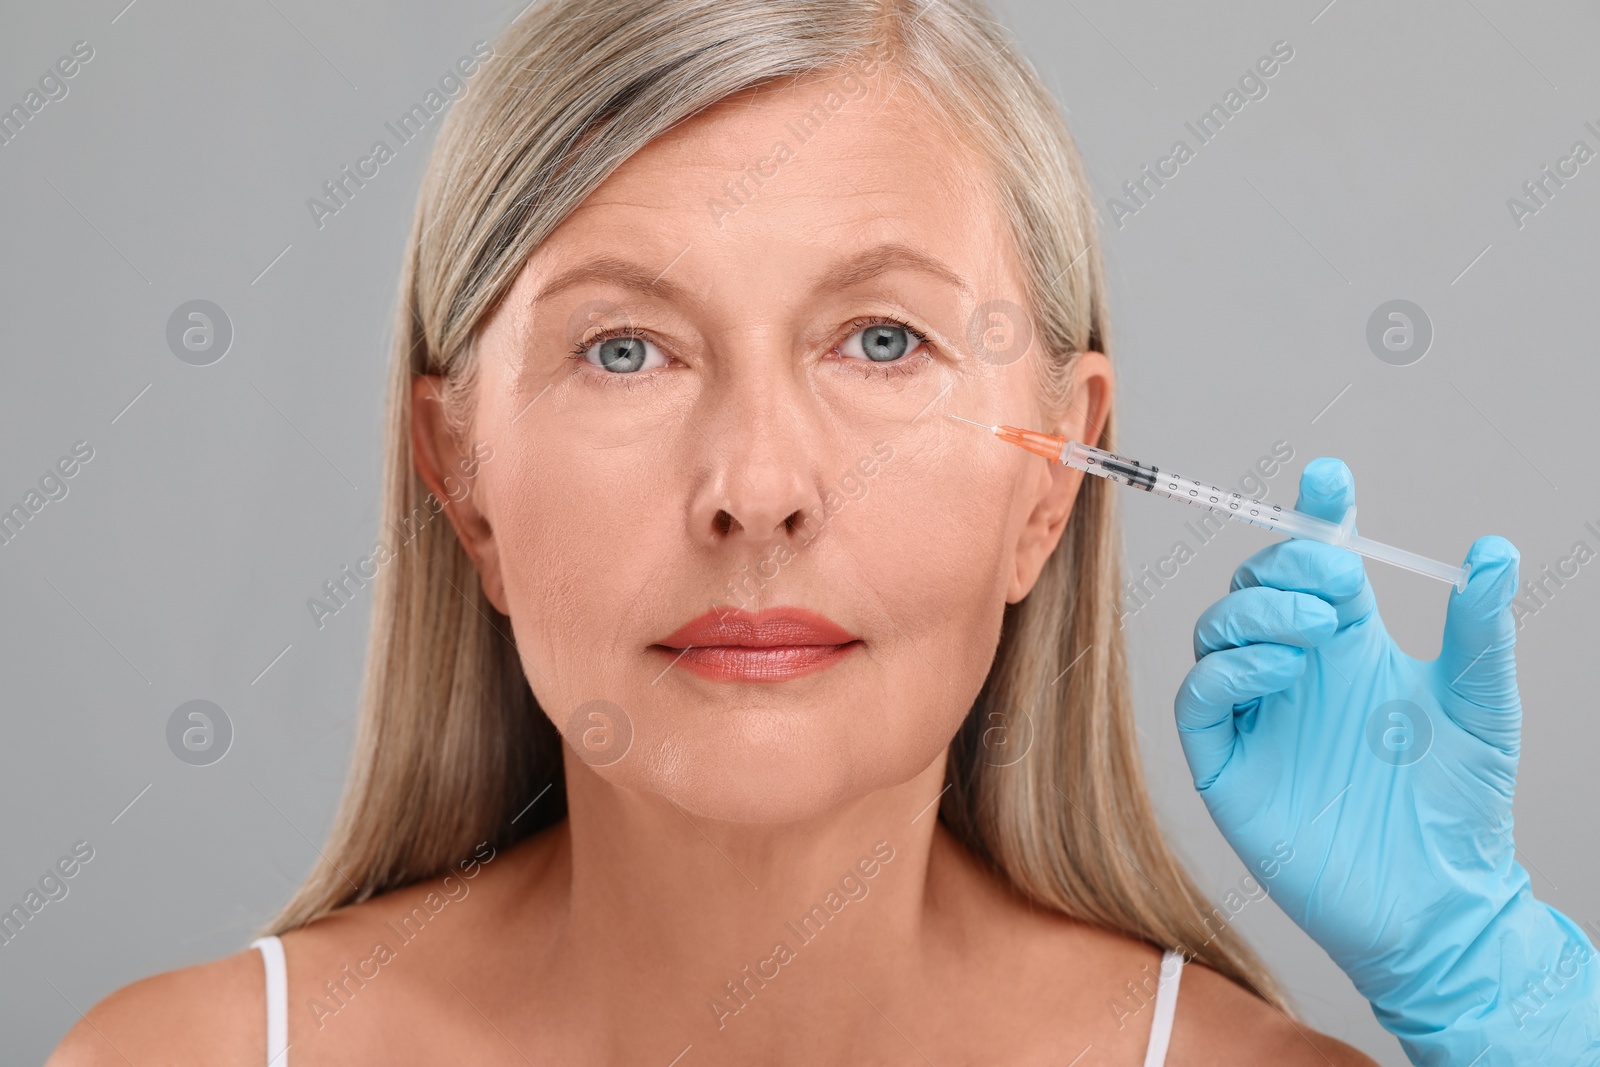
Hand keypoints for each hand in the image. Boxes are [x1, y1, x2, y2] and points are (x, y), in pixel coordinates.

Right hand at [1174, 457, 1598, 1064]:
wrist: (1439, 901)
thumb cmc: (1462, 807)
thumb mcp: (1482, 705)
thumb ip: (1480, 630)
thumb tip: (1492, 551)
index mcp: (1350, 648)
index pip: (1317, 564)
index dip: (1315, 517)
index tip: (1331, 479)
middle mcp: (1295, 672)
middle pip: (1256, 585)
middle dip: (1284, 566)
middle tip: (1337, 585)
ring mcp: (1256, 715)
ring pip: (1216, 630)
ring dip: (1257, 611)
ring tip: (1316, 630)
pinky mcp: (1226, 764)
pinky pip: (1199, 695)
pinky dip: (1230, 668)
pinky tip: (1282, 671)